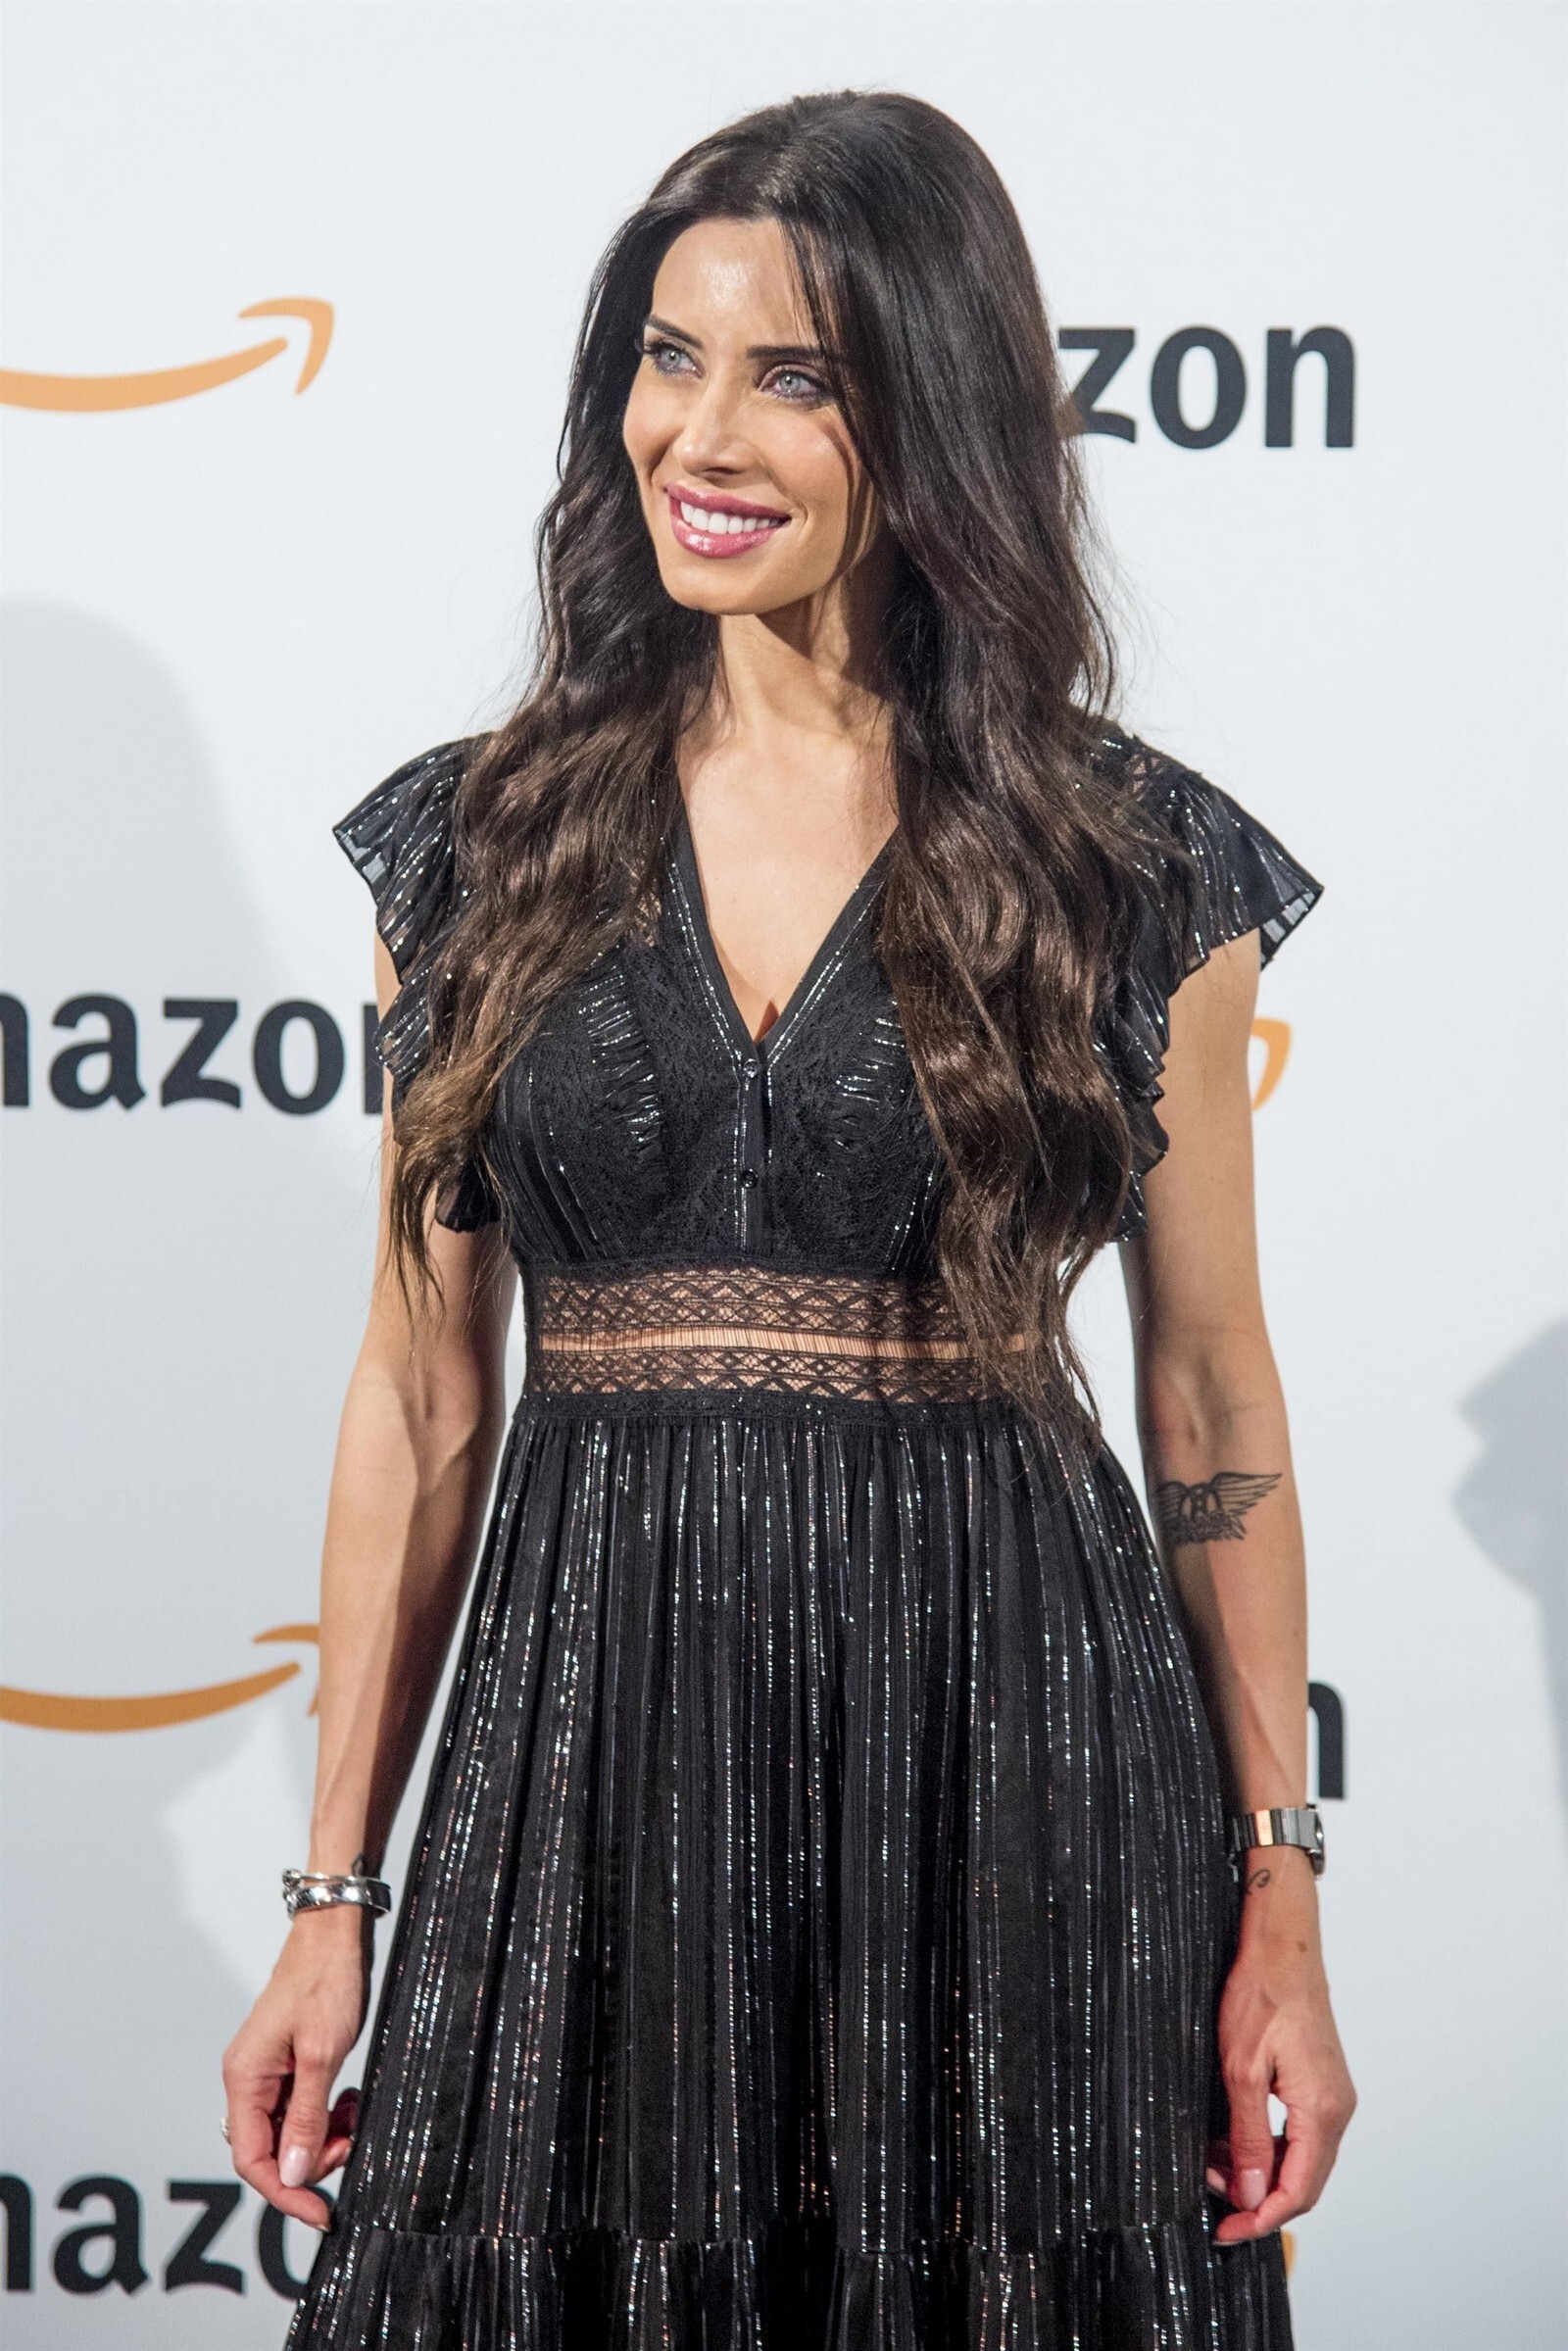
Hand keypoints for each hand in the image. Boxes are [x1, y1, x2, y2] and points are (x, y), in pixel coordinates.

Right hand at [221, 1907, 371, 2229]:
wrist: (334, 1933)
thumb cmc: (325, 1980)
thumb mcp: (322, 2055)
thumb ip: (306, 2119)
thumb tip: (291, 2174)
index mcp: (244, 2078)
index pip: (251, 2160)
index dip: (285, 2192)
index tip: (321, 2211)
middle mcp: (248, 2079)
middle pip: (271, 2151)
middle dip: (312, 2160)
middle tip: (351, 2142)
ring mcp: (267, 2072)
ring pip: (289, 2132)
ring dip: (323, 2137)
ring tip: (353, 2114)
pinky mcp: (288, 2064)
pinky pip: (301, 2109)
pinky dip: (327, 2115)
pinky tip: (349, 2100)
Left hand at [1206, 1851, 1355, 2245]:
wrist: (1281, 1947)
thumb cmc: (1260, 1995)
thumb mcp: (1241, 2071)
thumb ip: (1250, 2138)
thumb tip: (1254, 2195)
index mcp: (1323, 2111)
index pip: (1298, 2192)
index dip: (1261, 2219)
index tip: (1224, 2231)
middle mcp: (1337, 2110)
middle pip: (1304, 2183)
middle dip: (1257, 2199)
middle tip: (1211, 2199)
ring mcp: (1333, 2097)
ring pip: (1300, 2160)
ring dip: (1259, 2172)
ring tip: (1213, 2163)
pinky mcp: (1321, 2085)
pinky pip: (1299, 2135)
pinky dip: (1267, 2147)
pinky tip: (1234, 2140)